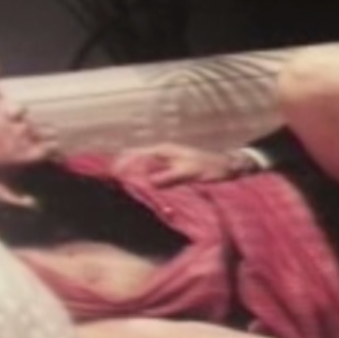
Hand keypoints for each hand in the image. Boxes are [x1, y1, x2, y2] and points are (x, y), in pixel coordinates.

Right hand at [112, 143, 251, 187]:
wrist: (227, 166)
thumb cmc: (210, 167)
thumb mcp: (189, 173)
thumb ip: (169, 176)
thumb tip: (149, 182)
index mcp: (164, 150)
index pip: (136, 154)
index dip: (123, 164)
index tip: (112, 175)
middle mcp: (162, 153)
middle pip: (135, 158)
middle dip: (122, 167)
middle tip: (111, 182)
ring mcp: (165, 160)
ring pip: (141, 165)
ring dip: (131, 173)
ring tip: (119, 185)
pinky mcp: (170, 168)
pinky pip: (150, 171)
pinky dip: (141, 177)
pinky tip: (137, 187)